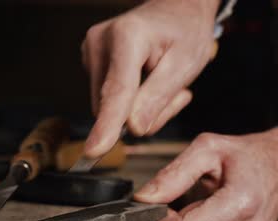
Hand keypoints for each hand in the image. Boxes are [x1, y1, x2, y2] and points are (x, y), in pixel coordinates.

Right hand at [81, 0, 220, 156]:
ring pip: (111, 108)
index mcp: (127, 37)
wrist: (177, 11)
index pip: (117, 92)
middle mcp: (100, 42)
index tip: (95, 150)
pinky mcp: (92, 64)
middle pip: (114, 106)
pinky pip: (111, 101)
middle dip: (145, 112)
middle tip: (176, 93)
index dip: (107, 125)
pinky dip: (134, 102)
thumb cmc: (185, 32)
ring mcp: (92, 53)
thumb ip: (158, 98)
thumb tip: (133, 128)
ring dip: (141, 108)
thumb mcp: (184, 65)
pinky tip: (150, 83)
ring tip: (164, 84)